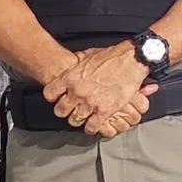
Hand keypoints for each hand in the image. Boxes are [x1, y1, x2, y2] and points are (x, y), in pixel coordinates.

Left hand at [42, 41, 158, 134]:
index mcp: (71, 77)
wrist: (131, 60)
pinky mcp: (105, 110)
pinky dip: (92, 127)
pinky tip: (93, 125)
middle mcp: (78, 91)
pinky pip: (92, 126)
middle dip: (65, 111)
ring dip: (78, 120)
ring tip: (82, 119)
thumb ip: (78, 61)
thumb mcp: (89, 55)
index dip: (54, 98)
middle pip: (60, 110)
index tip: (58, 98)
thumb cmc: (113, 56)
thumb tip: (74, 60)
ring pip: (75, 120)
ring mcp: (90, 102)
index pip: (50, 94)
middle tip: (69, 111)